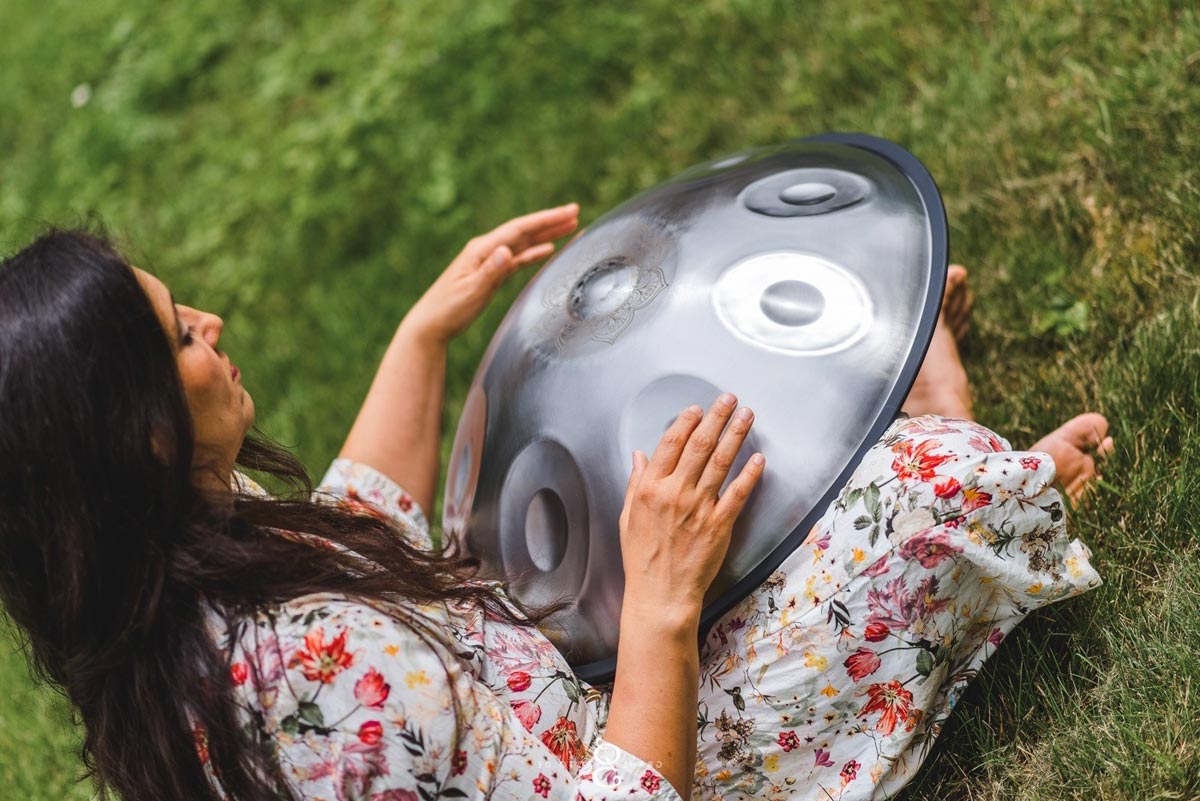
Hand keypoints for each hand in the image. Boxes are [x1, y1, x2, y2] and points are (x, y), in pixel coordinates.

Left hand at [405, 203, 579, 345]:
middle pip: (524, 230)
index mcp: (483, 250)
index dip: (546, 220)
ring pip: (523, 242)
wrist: (431, 323)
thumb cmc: (449, 309)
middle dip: (550, 221)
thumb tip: (508, 251)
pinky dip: (534, 252)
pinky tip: (546, 249)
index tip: (568, 211)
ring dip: (545, 233)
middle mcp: (487, 250)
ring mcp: (489, 260)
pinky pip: (518, 258)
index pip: (520, 229)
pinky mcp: (490, 273)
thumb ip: (491, 271)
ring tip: (568, 225)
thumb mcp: (472, 291)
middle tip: (575, 211)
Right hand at [618, 393, 764, 621]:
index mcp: (651, 489)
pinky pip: (738, 493)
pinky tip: (758, 457)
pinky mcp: (720, 525)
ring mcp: (700, 508)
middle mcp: (676, 493)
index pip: (671, 445)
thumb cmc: (642, 558)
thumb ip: (636, 482)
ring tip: (746, 415)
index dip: (686, 422)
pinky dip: (750, 473)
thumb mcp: (628, 516)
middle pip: (700, 446)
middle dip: (716, 417)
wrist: (661, 593)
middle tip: (729, 398)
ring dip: (736, 435)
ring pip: (721, 462)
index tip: (697, 408)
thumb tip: (640, 455)